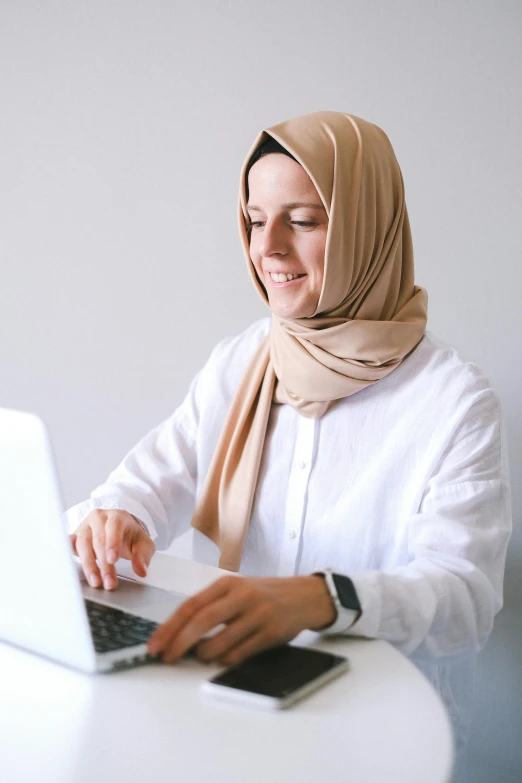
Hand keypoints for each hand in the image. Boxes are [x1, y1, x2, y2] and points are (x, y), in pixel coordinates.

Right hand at [70, 509, 154, 590]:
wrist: (119, 531)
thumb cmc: (130, 536)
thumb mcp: (143, 544)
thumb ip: (143, 556)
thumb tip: (141, 570)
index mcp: (117, 516)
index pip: (114, 527)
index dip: (112, 543)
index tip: (113, 559)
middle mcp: (98, 518)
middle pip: (98, 540)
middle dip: (104, 564)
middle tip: (109, 582)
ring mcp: (85, 527)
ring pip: (82, 545)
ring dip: (89, 566)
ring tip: (96, 582)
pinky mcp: (75, 536)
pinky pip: (69, 544)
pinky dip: (68, 554)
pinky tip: (70, 567)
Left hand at [147, 574, 335, 665]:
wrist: (305, 595)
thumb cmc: (264, 595)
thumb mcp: (237, 590)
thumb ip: (213, 607)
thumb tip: (179, 634)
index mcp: (228, 583)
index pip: (191, 605)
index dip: (170, 627)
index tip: (156, 644)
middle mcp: (242, 595)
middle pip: (202, 621)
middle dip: (179, 642)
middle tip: (167, 658)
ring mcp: (258, 613)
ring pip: (221, 641)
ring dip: (205, 655)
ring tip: (200, 657)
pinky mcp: (272, 631)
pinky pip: (241, 653)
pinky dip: (226, 660)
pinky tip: (222, 659)